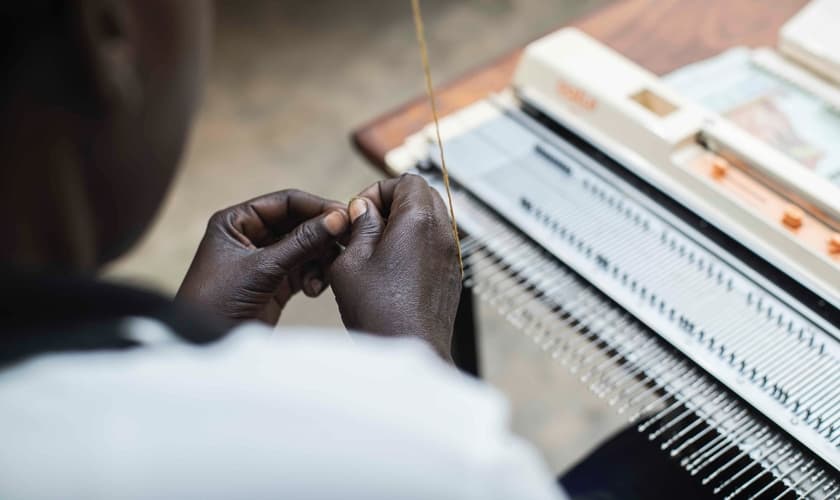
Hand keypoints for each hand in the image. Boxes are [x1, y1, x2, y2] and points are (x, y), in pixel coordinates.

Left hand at [177, 190, 348, 323]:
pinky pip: (304, 269)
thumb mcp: (263, 268)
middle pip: (299, 224)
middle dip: (321, 237)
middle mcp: (250, 236)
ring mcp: (264, 260)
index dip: (316, 207)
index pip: (285, 202)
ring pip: (305, 248)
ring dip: (319, 260)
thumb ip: (302, 241)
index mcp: (236, 221)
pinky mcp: (275, 282)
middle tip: (346, 244)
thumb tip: (338, 218)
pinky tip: (313, 290)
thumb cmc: (218, 301)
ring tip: (322, 279)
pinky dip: (314, 276)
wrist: (208, 347)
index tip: (344, 217)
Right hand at [329, 174, 461, 360]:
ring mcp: (450, 256)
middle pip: (423, 196)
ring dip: (404, 226)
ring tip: (376, 251)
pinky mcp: (451, 276)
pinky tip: (391, 271)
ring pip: (430, 221)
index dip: (378, 190)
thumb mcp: (351, 261)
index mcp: (419, 220)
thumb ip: (360, 226)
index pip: (406, 180)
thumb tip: (365, 209)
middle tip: (367, 227)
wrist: (409, 351)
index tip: (361, 212)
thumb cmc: (379, 311)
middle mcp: (442, 233)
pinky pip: (435, 245)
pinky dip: (415, 246)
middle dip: (392, 204)